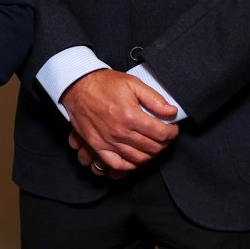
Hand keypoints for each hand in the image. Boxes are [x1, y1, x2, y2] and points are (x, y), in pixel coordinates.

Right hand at [60, 69, 178, 171]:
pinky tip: (135, 158)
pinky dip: (130, 165)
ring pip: (138, 158)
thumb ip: (154, 99)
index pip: (161, 133)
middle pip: (152, 147)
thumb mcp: (133, 83)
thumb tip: (171, 111)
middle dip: (163, 144)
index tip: (172, 128)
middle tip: (163, 137)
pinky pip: (117, 163)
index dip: (172, 132)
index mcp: (130, 115)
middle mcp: (120, 131)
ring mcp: (107, 140)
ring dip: (150, 154)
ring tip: (152, 145)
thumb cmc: (104, 84)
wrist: (77, 85)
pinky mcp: (97, 145)